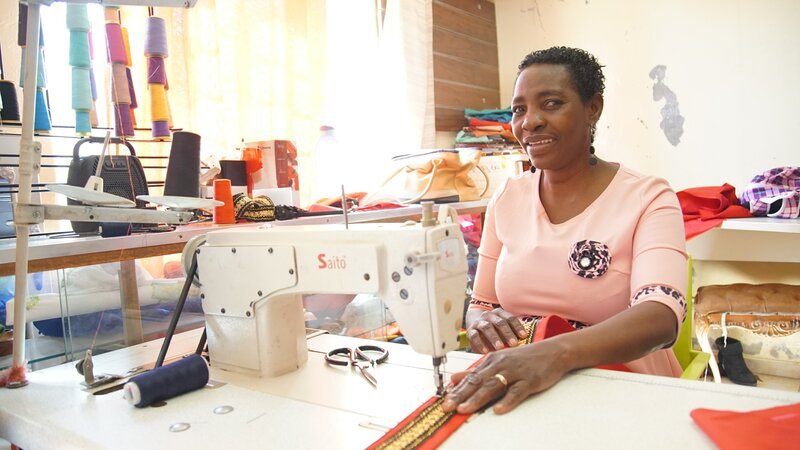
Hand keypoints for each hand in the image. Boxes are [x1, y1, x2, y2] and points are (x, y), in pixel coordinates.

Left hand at [441, 340, 569, 414]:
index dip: (457, 390)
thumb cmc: (525, 359)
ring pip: (493, 386)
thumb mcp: (499, 361)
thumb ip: (477, 371)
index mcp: (492, 360)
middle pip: (477, 381)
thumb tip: (455, 378)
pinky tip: (499, 410)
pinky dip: (507, 401)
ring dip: (477, 398)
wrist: (553, 351)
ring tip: (465, 409)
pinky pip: (517, 391)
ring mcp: (516, 372)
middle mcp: (501, 365)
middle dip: (461, 395)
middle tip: (448, 407)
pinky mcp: (530, 380)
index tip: (444, 401)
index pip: (470, 377)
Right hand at [466, 308, 527, 352]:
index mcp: (499, 313)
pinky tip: (486, 351)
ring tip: (500, 347)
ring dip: (494, 337)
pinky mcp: (470, 331)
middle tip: (514, 343)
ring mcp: (479, 322)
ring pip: (486, 327)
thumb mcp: (503, 329)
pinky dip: (480, 344)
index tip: (524, 336)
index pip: (510, 318)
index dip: (517, 326)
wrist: (475, 325)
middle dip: (507, 333)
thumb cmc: (495, 331)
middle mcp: (489, 316)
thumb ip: (512, 334)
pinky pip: (474, 336)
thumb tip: (526, 345)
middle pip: (499, 322)